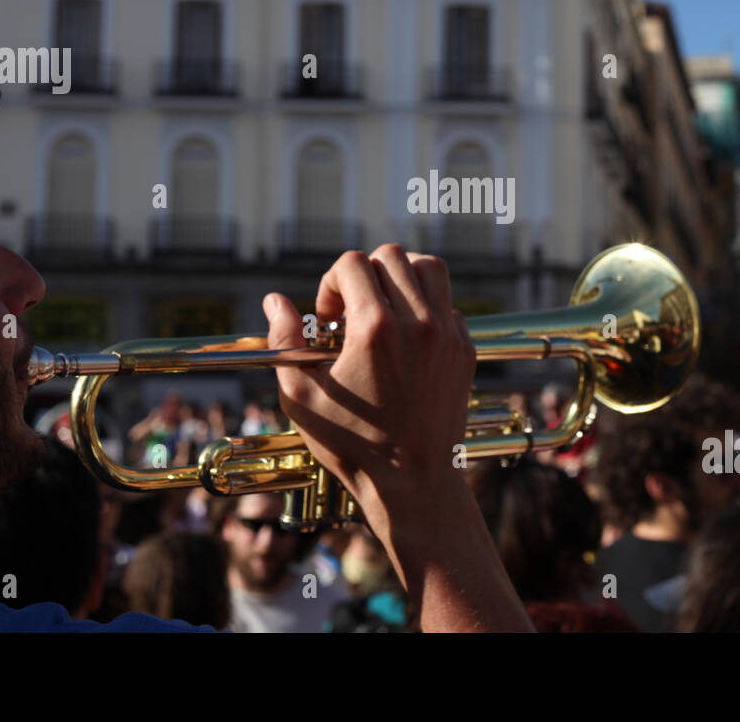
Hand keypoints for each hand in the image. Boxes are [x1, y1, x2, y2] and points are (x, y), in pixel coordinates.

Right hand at [263, 244, 474, 512]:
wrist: (414, 483)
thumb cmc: (352, 444)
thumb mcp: (301, 396)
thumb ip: (285, 341)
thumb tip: (274, 301)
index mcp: (374, 329)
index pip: (353, 264)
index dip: (330, 283)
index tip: (327, 318)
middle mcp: (418, 323)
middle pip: (392, 256)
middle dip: (363, 274)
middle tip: (350, 312)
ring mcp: (447, 335)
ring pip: (429, 269)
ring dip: (401, 277)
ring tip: (381, 307)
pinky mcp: (465, 350)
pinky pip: (449, 304)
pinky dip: (427, 306)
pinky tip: (406, 336)